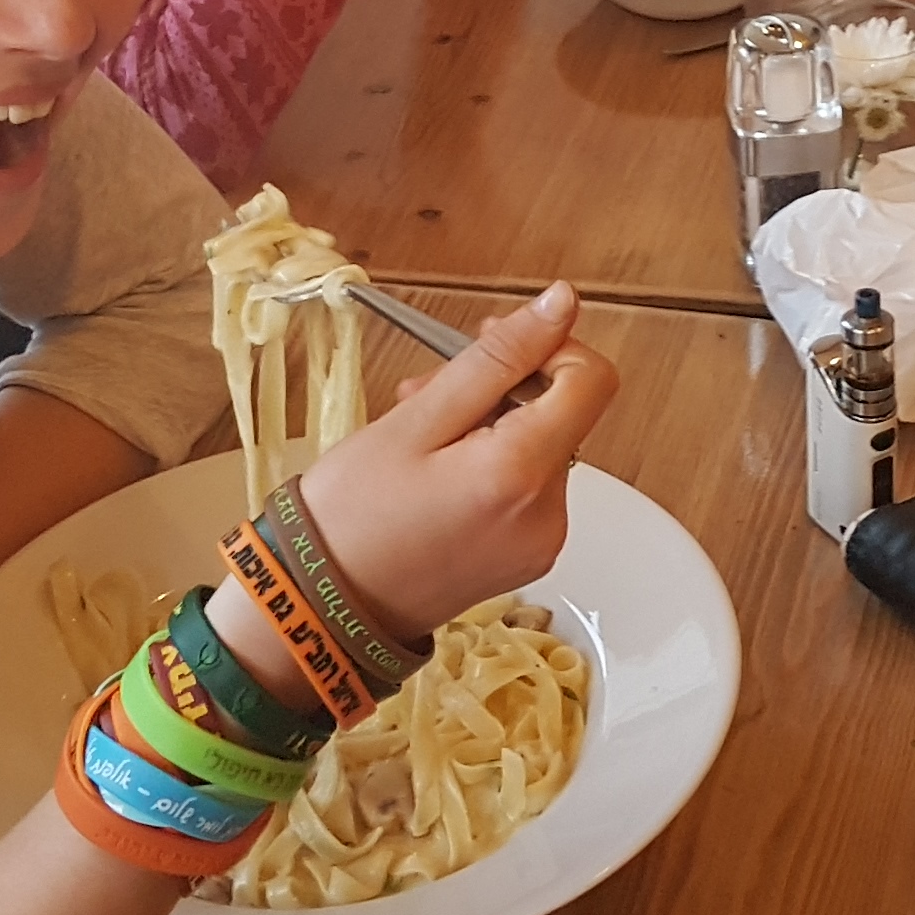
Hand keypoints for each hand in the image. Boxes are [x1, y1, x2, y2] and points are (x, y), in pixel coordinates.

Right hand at [282, 284, 617, 641]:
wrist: (322, 610)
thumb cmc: (353, 515)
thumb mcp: (417, 419)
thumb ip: (498, 359)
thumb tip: (562, 304)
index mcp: (522, 473)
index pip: (592, 380)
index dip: (551, 347)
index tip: (494, 343)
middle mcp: (548, 514)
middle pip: (562, 415)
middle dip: (503, 389)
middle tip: (429, 389)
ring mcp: (541, 543)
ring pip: (540, 449)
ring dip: (490, 425)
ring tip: (419, 432)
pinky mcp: (526, 559)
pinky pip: (525, 489)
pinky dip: (490, 466)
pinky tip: (435, 469)